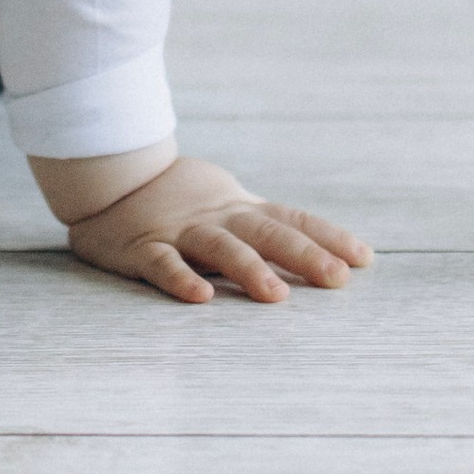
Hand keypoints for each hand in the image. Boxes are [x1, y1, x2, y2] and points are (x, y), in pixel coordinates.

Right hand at [49, 151, 372, 305]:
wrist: (109, 175)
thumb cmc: (178, 199)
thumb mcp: (227, 206)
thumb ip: (265, 228)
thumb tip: (323, 254)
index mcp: (240, 209)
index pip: (292, 219)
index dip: (327, 237)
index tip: (364, 259)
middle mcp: (218, 218)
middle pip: (266, 233)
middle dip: (303, 256)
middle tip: (336, 280)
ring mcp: (181, 231)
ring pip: (220, 248)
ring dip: (248, 270)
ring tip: (275, 296)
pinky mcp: (142, 247)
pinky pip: (162, 264)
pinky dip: (180, 279)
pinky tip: (199, 297)